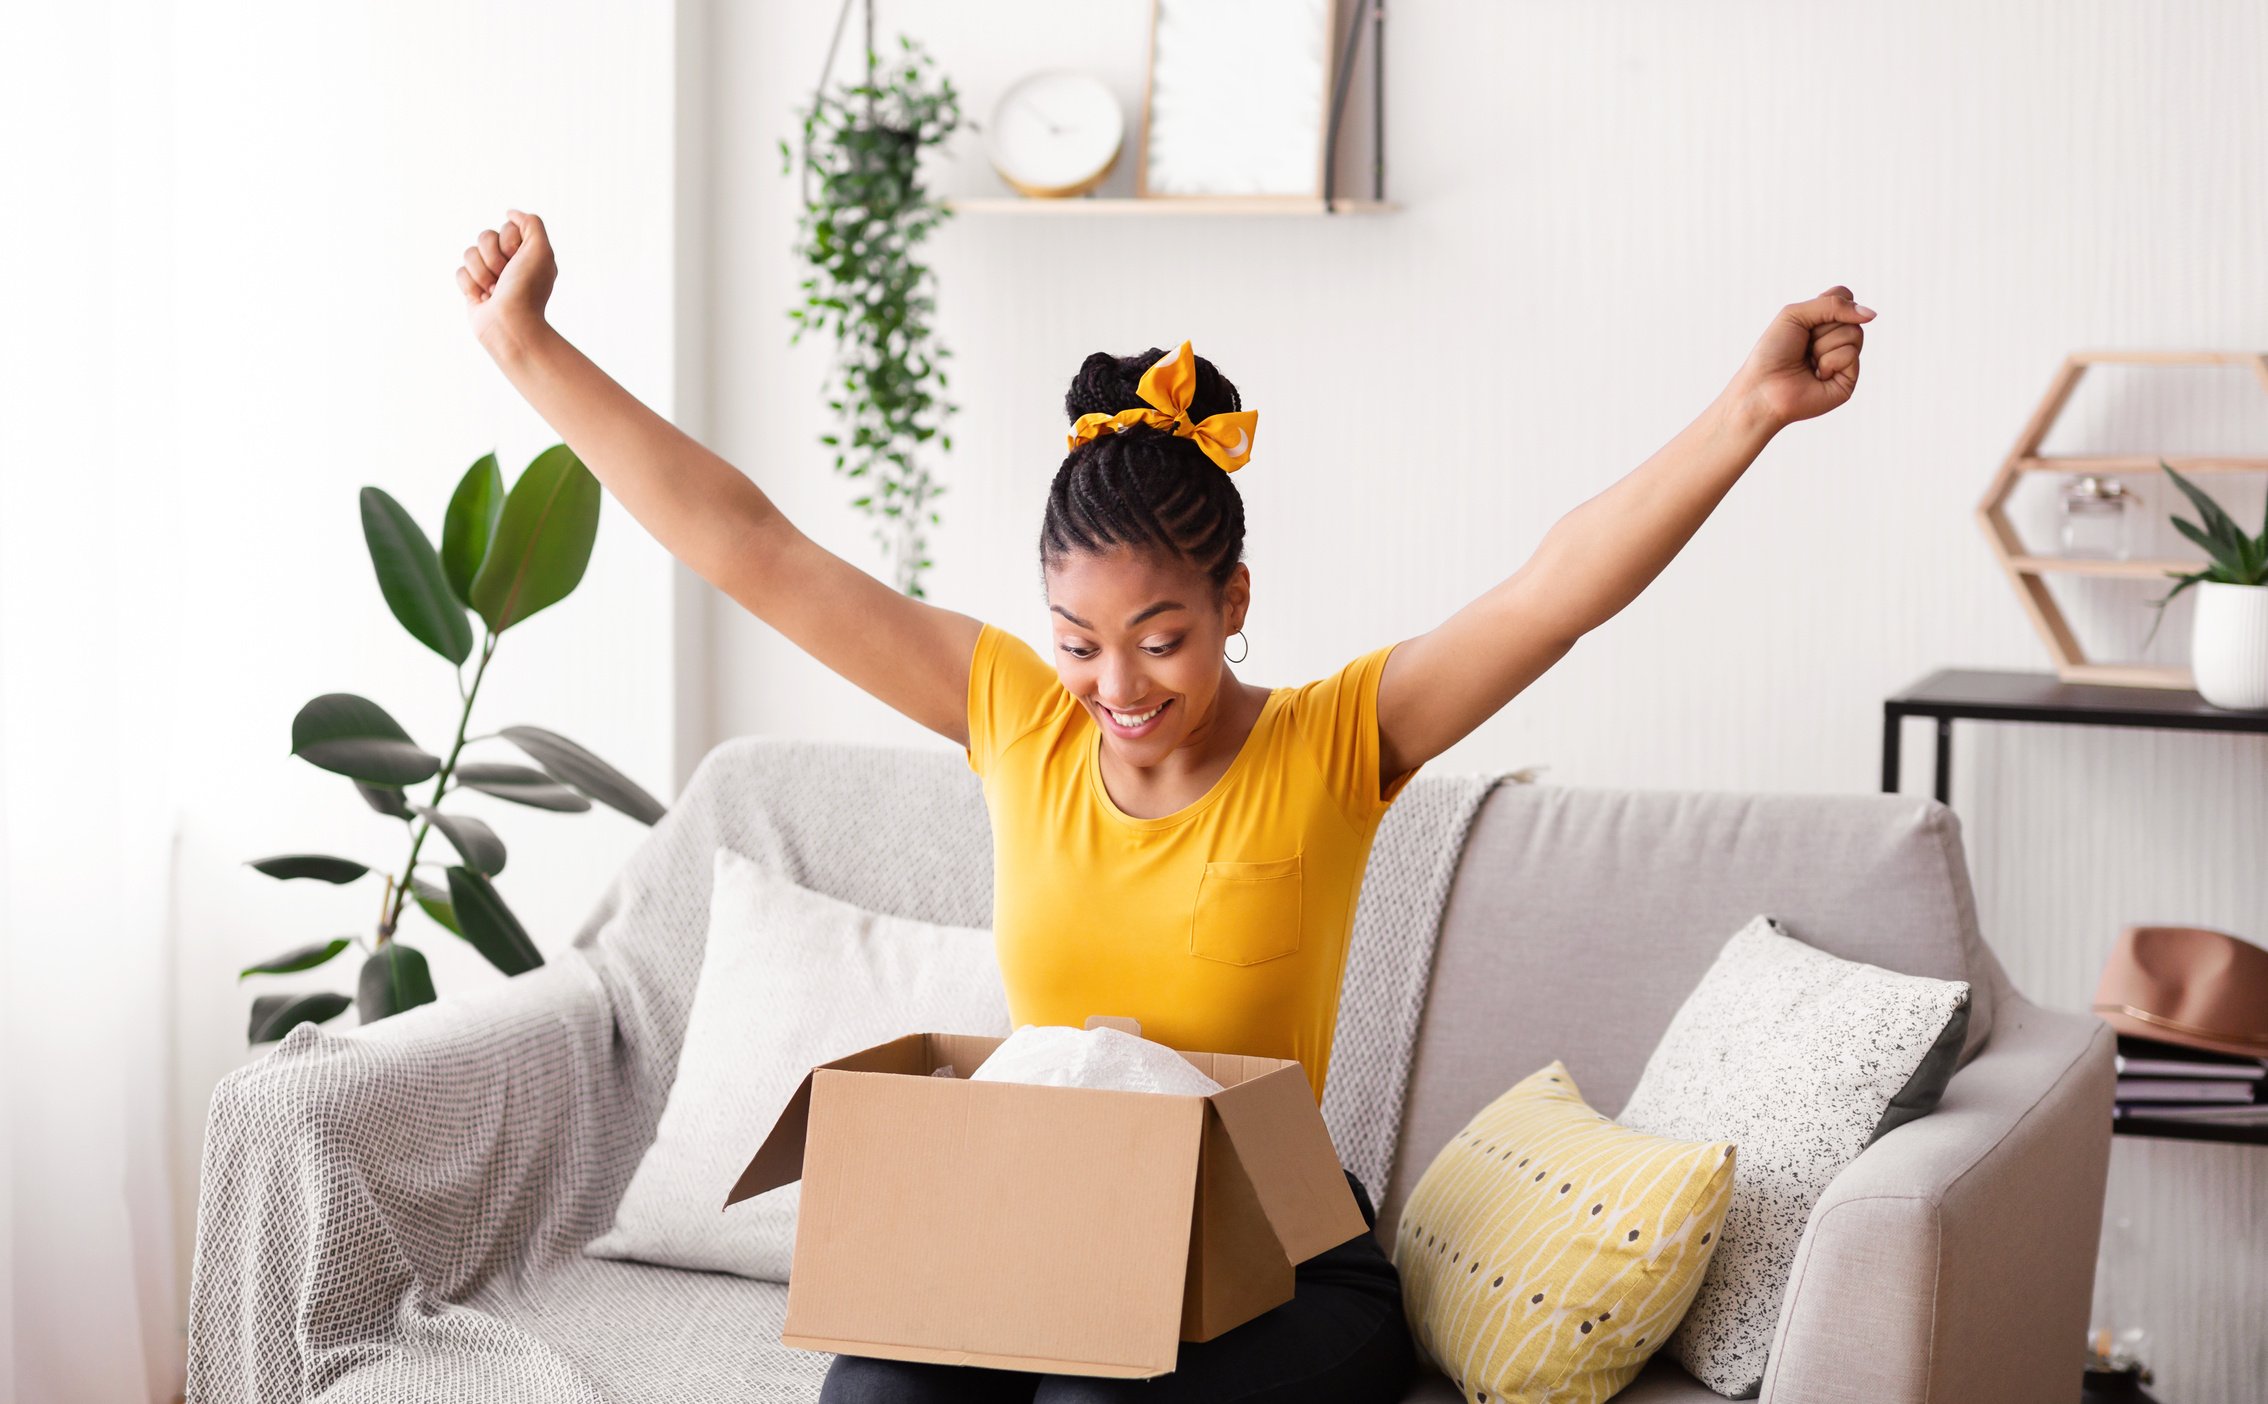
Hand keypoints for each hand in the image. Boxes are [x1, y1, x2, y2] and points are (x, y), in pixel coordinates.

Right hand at [457, 208, 556, 350]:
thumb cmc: (527, 290)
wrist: (510, 325)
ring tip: (495, 291)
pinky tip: (484, 299)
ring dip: (481, 273)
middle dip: (493, 258)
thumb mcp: (541, 250)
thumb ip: (531, 223)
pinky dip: (470, 285)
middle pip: (484, 237)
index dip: (509, 242)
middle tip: (505, 277)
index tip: (518, 260)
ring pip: (469, 253)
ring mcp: (490, 275)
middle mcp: (509, 262)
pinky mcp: (473, 288)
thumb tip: (510, 213)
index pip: (506, 227)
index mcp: (527, 253)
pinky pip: (459, 271)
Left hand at [1727, 286, 1873, 431]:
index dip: (1830, 303)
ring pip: (1854, 333)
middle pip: (1852, 315)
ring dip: (1823, 345)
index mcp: (1823, 322)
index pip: (1845, 296)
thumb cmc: (1772, 352)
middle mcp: (1836, 339)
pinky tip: (1816, 375)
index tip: (1807, 319)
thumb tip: (1871, 315)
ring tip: (1808, 361)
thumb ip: (1833, 305)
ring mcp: (1844, 360)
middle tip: (1803, 345)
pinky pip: (1851, 354)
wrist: (1762, 388)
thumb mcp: (1796, 314)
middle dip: (1822, 327)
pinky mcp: (1848, 380)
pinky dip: (1829, 362)